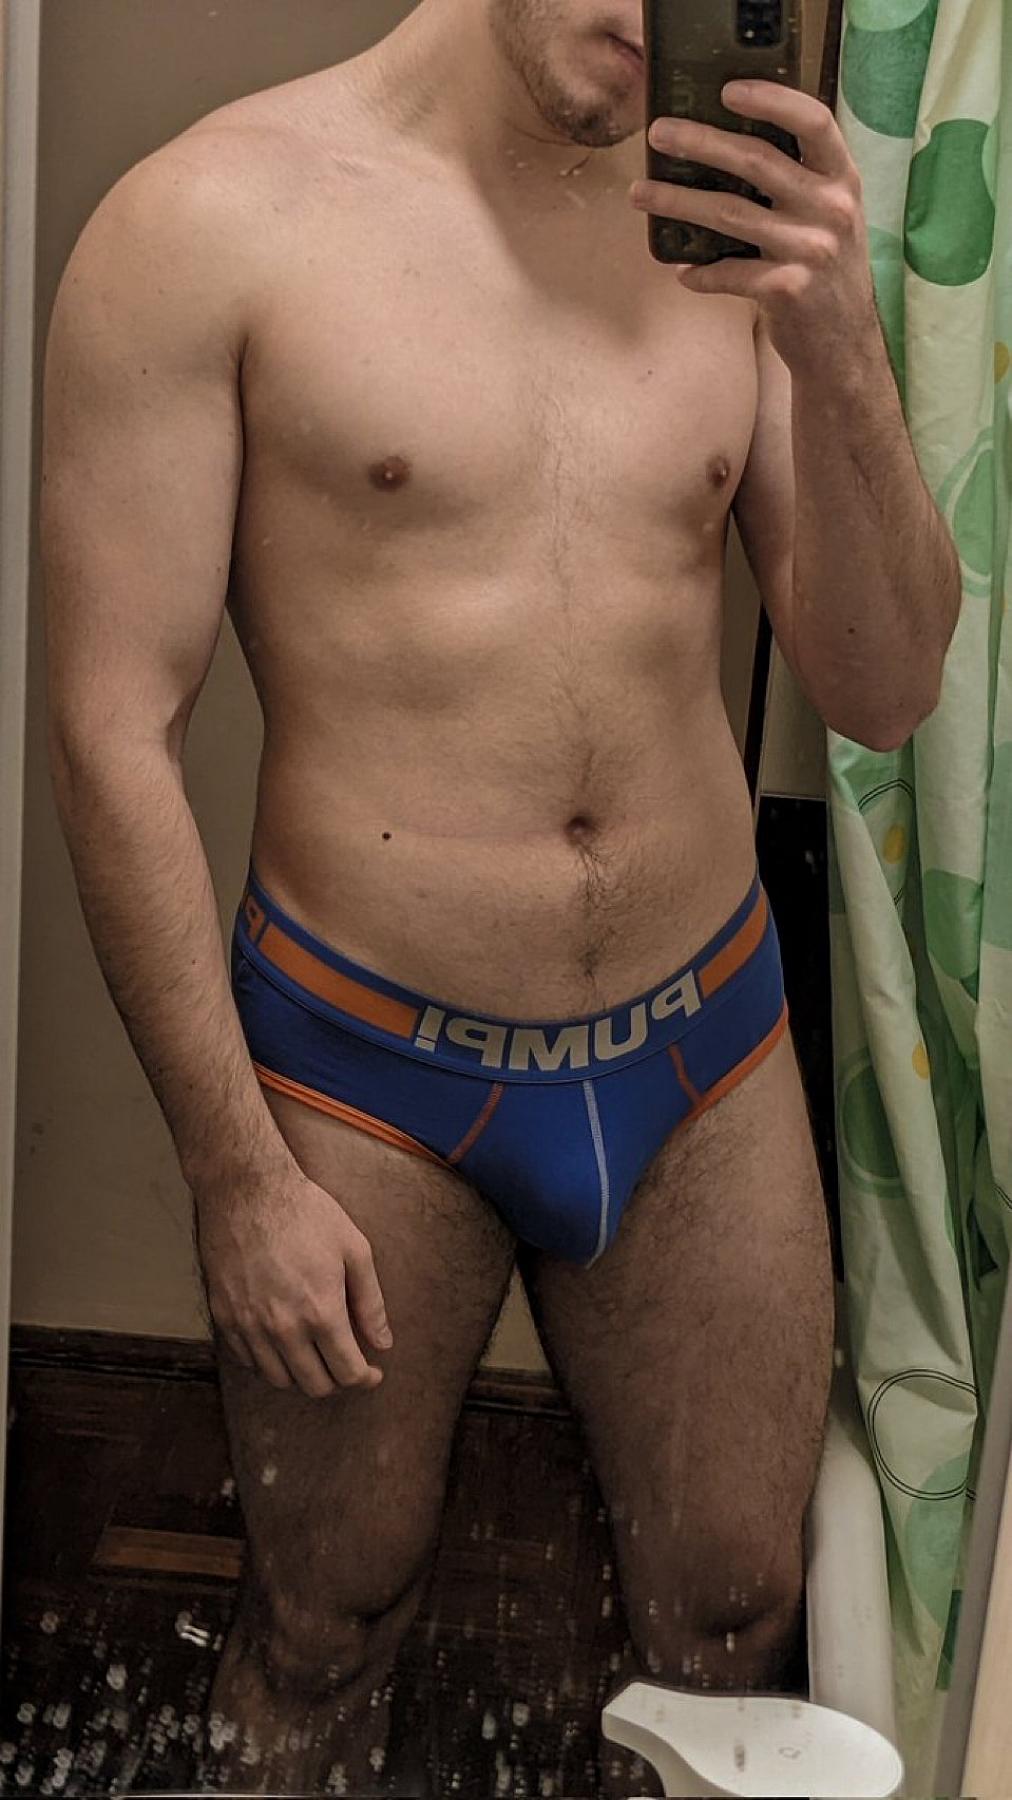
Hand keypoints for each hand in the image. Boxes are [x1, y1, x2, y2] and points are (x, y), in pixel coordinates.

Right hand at [194, 1158, 393, 1398]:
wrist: (247, 1189)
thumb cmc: (307, 1213)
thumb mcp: (354, 1249)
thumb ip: (371, 1303)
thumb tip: (383, 1343)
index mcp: (321, 1312)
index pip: (347, 1373)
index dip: (366, 1379)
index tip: (372, 1372)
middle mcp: (283, 1328)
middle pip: (315, 1386)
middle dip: (337, 1381)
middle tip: (346, 1363)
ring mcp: (248, 1325)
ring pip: (279, 1379)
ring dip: (302, 1375)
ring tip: (316, 1354)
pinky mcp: (224, 1316)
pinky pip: (248, 1360)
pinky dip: (269, 1361)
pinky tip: (283, 1341)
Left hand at [630, 80, 877, 368]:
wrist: (845, 346)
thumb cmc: (825, 273)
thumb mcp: (829, 217)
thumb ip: (798, 183)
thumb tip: (723, 151)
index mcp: (843, 179)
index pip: (813, 122)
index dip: (771, 100)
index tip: (727, 90)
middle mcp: (832, 208)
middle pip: (757, 160)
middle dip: (700, 142)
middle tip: (658, 133)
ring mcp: (811, 249)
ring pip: (729, 213)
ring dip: (676, 202)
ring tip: (639, 193)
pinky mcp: (788, 289)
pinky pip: (728, 273)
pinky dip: (700, 273)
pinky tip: (681, 271)